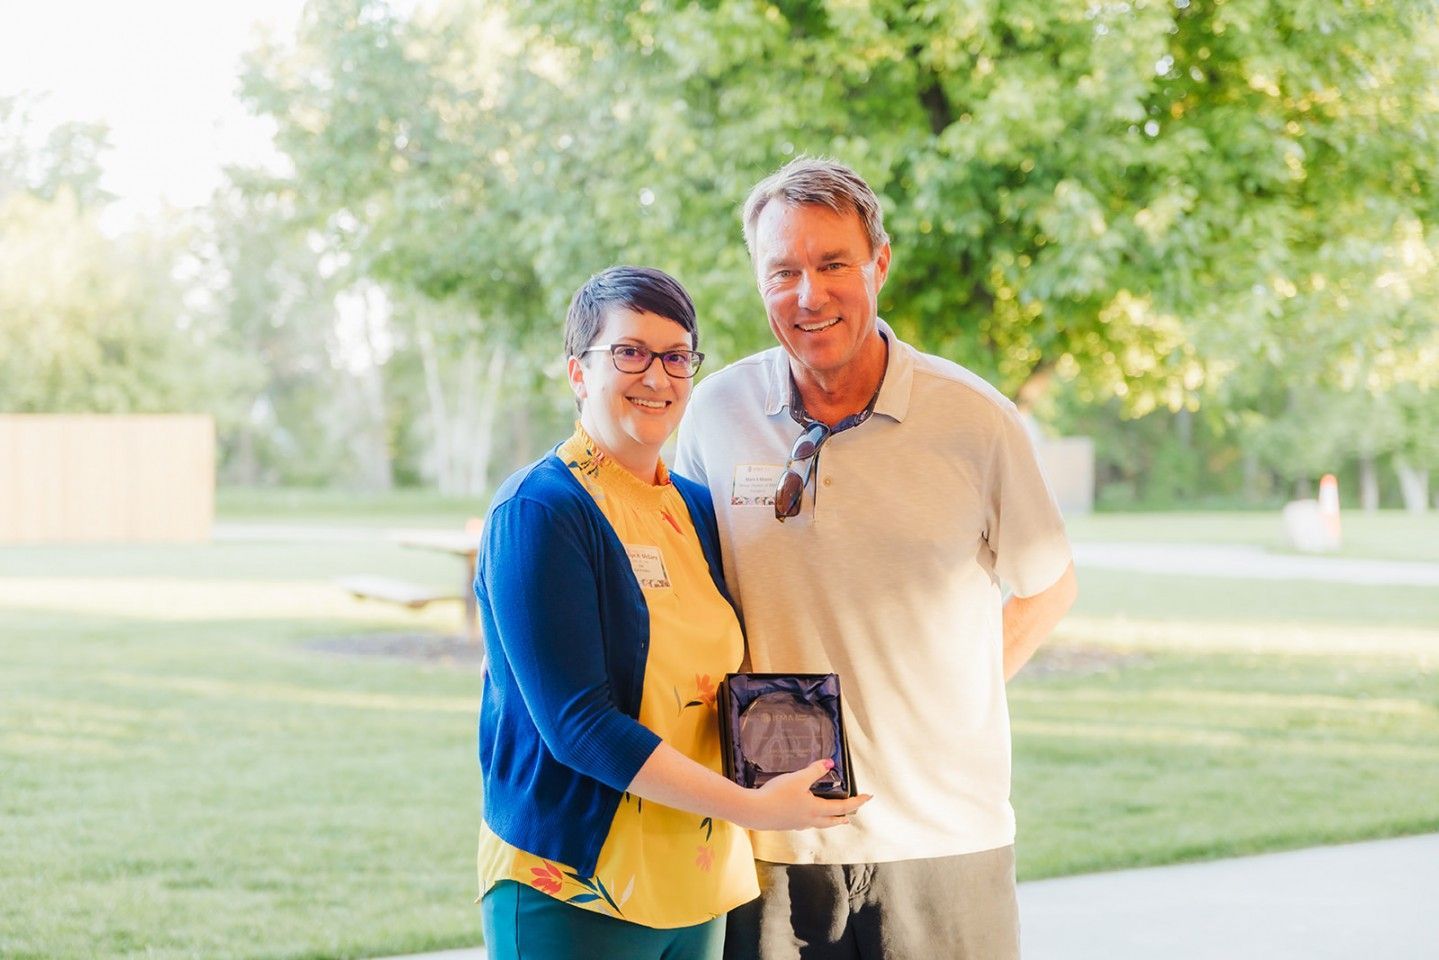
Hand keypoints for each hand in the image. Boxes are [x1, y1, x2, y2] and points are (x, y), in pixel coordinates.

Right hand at [736, 759, 872, 830]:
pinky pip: (807, 823)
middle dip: (844, 816)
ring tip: (835, 819)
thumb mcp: (798, 779)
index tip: (868, 797)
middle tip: (853, 814)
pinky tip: (808, 817)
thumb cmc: (777, 795)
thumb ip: (814, 771)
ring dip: (831, 820)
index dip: (857, 801)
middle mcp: (810, 820)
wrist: (754, 812)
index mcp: (816, 809)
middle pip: (833, 820)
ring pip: (820, 824)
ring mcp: (798, 824)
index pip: (843, 806)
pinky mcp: (787, 824)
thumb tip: (830, 763)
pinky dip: (815, 820)